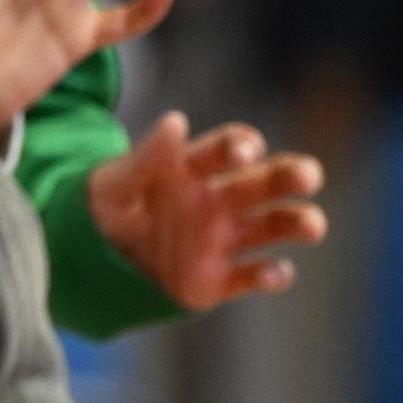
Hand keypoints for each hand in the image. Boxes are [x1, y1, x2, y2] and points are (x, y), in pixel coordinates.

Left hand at [86, 112, 328, 309]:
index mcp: (195, 169)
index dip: (242, 145)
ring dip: (299, 223)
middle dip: (292, 175)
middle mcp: (220, 200)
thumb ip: (144, 157)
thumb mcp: (115, 184)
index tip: (246, 151)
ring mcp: (223, 240)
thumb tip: (175, 121)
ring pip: (274, 226)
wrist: (90, 262)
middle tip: (308, 176)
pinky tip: (276, 271)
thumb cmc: (107, 210)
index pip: (230, 147)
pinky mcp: (219, 280)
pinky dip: (271, 275)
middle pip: (267, 181)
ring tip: (313, 227)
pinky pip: (253, 276)